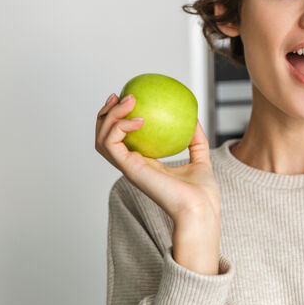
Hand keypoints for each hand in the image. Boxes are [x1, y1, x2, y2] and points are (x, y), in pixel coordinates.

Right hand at [95, 93, 219, 223]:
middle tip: (119, 96)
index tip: (129, 100)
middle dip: (105, 114)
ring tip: (128, 100)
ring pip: (102, 139)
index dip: (117, 119)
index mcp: (144, 164)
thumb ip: (195, 139)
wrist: (200, 208)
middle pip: (104, 137)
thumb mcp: (200, 158)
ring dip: (109, 116)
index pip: (121, 140)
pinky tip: (138, 119)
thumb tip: (195, 118)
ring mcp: (128, 168)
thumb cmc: (202, 193)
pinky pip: (112, 144)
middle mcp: (132, 165)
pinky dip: (120, 127)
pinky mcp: (129, 169)